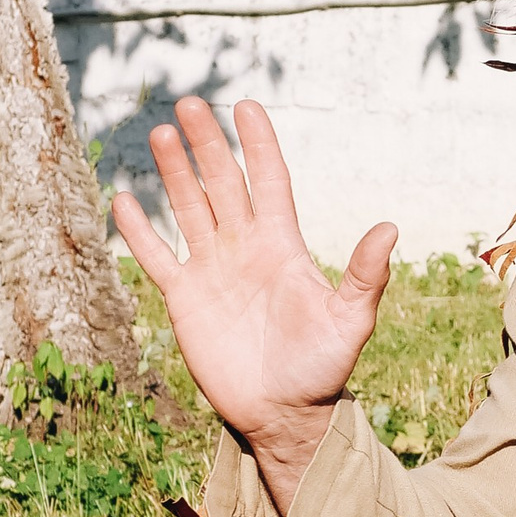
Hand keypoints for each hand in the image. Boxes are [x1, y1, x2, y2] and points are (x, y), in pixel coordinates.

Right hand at [112, 98, 395, 516]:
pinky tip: (124, 200)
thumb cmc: (323, 369)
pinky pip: (157, 257)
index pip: (269, 181)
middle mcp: (245, 249)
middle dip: (206, 144)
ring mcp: (213, 271)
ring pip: (189, 209)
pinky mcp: (185, 300)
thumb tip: (390, 227)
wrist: (284, 414)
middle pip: (222, 184)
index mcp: (283, 246)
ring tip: (158, 133)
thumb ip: (366, 275)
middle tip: (188, 102)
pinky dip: (140, 231)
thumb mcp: (351, 320)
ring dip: (174, 173)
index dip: (258, 144)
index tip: (246, 106)